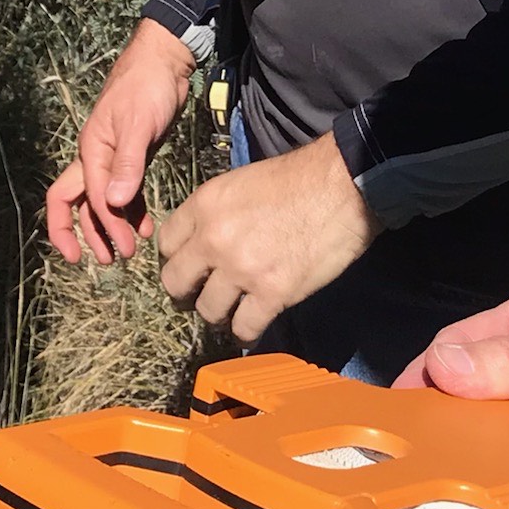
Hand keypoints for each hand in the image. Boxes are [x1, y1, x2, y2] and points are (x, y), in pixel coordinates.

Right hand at [45, 22, 196, 265]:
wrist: (165, 60)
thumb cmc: (146, 86)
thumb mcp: (139, 124)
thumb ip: (127, 164)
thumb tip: (113, 202)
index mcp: (90, 150)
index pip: (88, 198)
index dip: (101, 226)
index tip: (117, 248)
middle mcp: (95, 157)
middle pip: (75, 202)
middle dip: (85, 233)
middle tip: (106, 261)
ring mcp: (112, 157)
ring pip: (101, 200)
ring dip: (110, 226)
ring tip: (127, 251)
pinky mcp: (132, 156)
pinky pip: (123, 190)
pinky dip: (131, 210)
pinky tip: (144, 227)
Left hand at [155, 134, 373, 343]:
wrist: (343, 187)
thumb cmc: (299, 178)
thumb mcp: (242, 183)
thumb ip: (216, 212)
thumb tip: (205, 238)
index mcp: (205, 205)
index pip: (165, 243)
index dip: (177, 257)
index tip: (190, 264)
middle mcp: (214, 239)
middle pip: (174, 282)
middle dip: (185, 291)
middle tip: (201, 293)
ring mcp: (242, 270)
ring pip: (207, 311)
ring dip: (218, 312)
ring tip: (233, 309)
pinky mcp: (272, 294)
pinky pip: (244, 328)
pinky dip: (246, 330)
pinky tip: (254, 322)